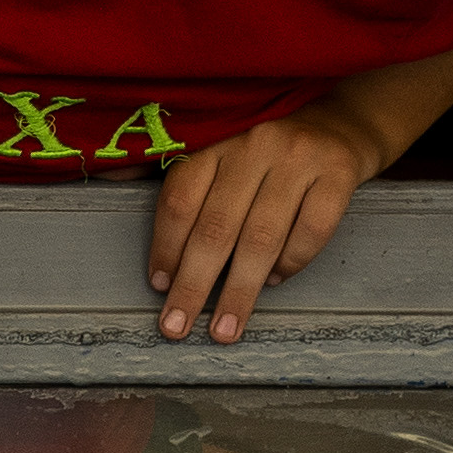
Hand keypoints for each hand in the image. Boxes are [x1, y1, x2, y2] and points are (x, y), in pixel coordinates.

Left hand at [146, 106, 385, 342]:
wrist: (344, 123)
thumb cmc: (270, 152)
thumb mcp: (224, 148)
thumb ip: (179, 174)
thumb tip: (108, 177)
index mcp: (217, 138)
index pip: (181, 197)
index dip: (166, 246)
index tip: (159, 286)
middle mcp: (255, 144)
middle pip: (216, 226)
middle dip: (194, 284)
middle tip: (177, 327)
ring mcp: (299, 157)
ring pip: (262, 236)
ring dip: (239, 290)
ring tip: (224, 328)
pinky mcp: (339, 173)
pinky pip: (311, 231)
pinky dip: (291, 264)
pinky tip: (274, 282)